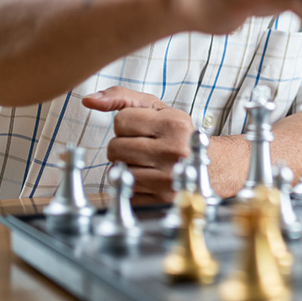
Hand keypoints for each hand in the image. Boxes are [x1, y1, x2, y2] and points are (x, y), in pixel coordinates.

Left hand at [83, 86, 193, 204]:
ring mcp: (168, 180)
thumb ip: (121, 98)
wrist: (212, 167)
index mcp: (174, 124)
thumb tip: (88, 99)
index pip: (120, 121)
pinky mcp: (161, 202)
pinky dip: (132, 188)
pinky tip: (150, 181)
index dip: (127, 125)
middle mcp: (174, 152)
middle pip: (114, 148)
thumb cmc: (178, 135)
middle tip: (145, 148)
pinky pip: (125, 193)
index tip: (145, 130)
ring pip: (117, 172)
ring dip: (127, 168)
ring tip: (148, 164)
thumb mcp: (157, 109)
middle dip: (124, 147)